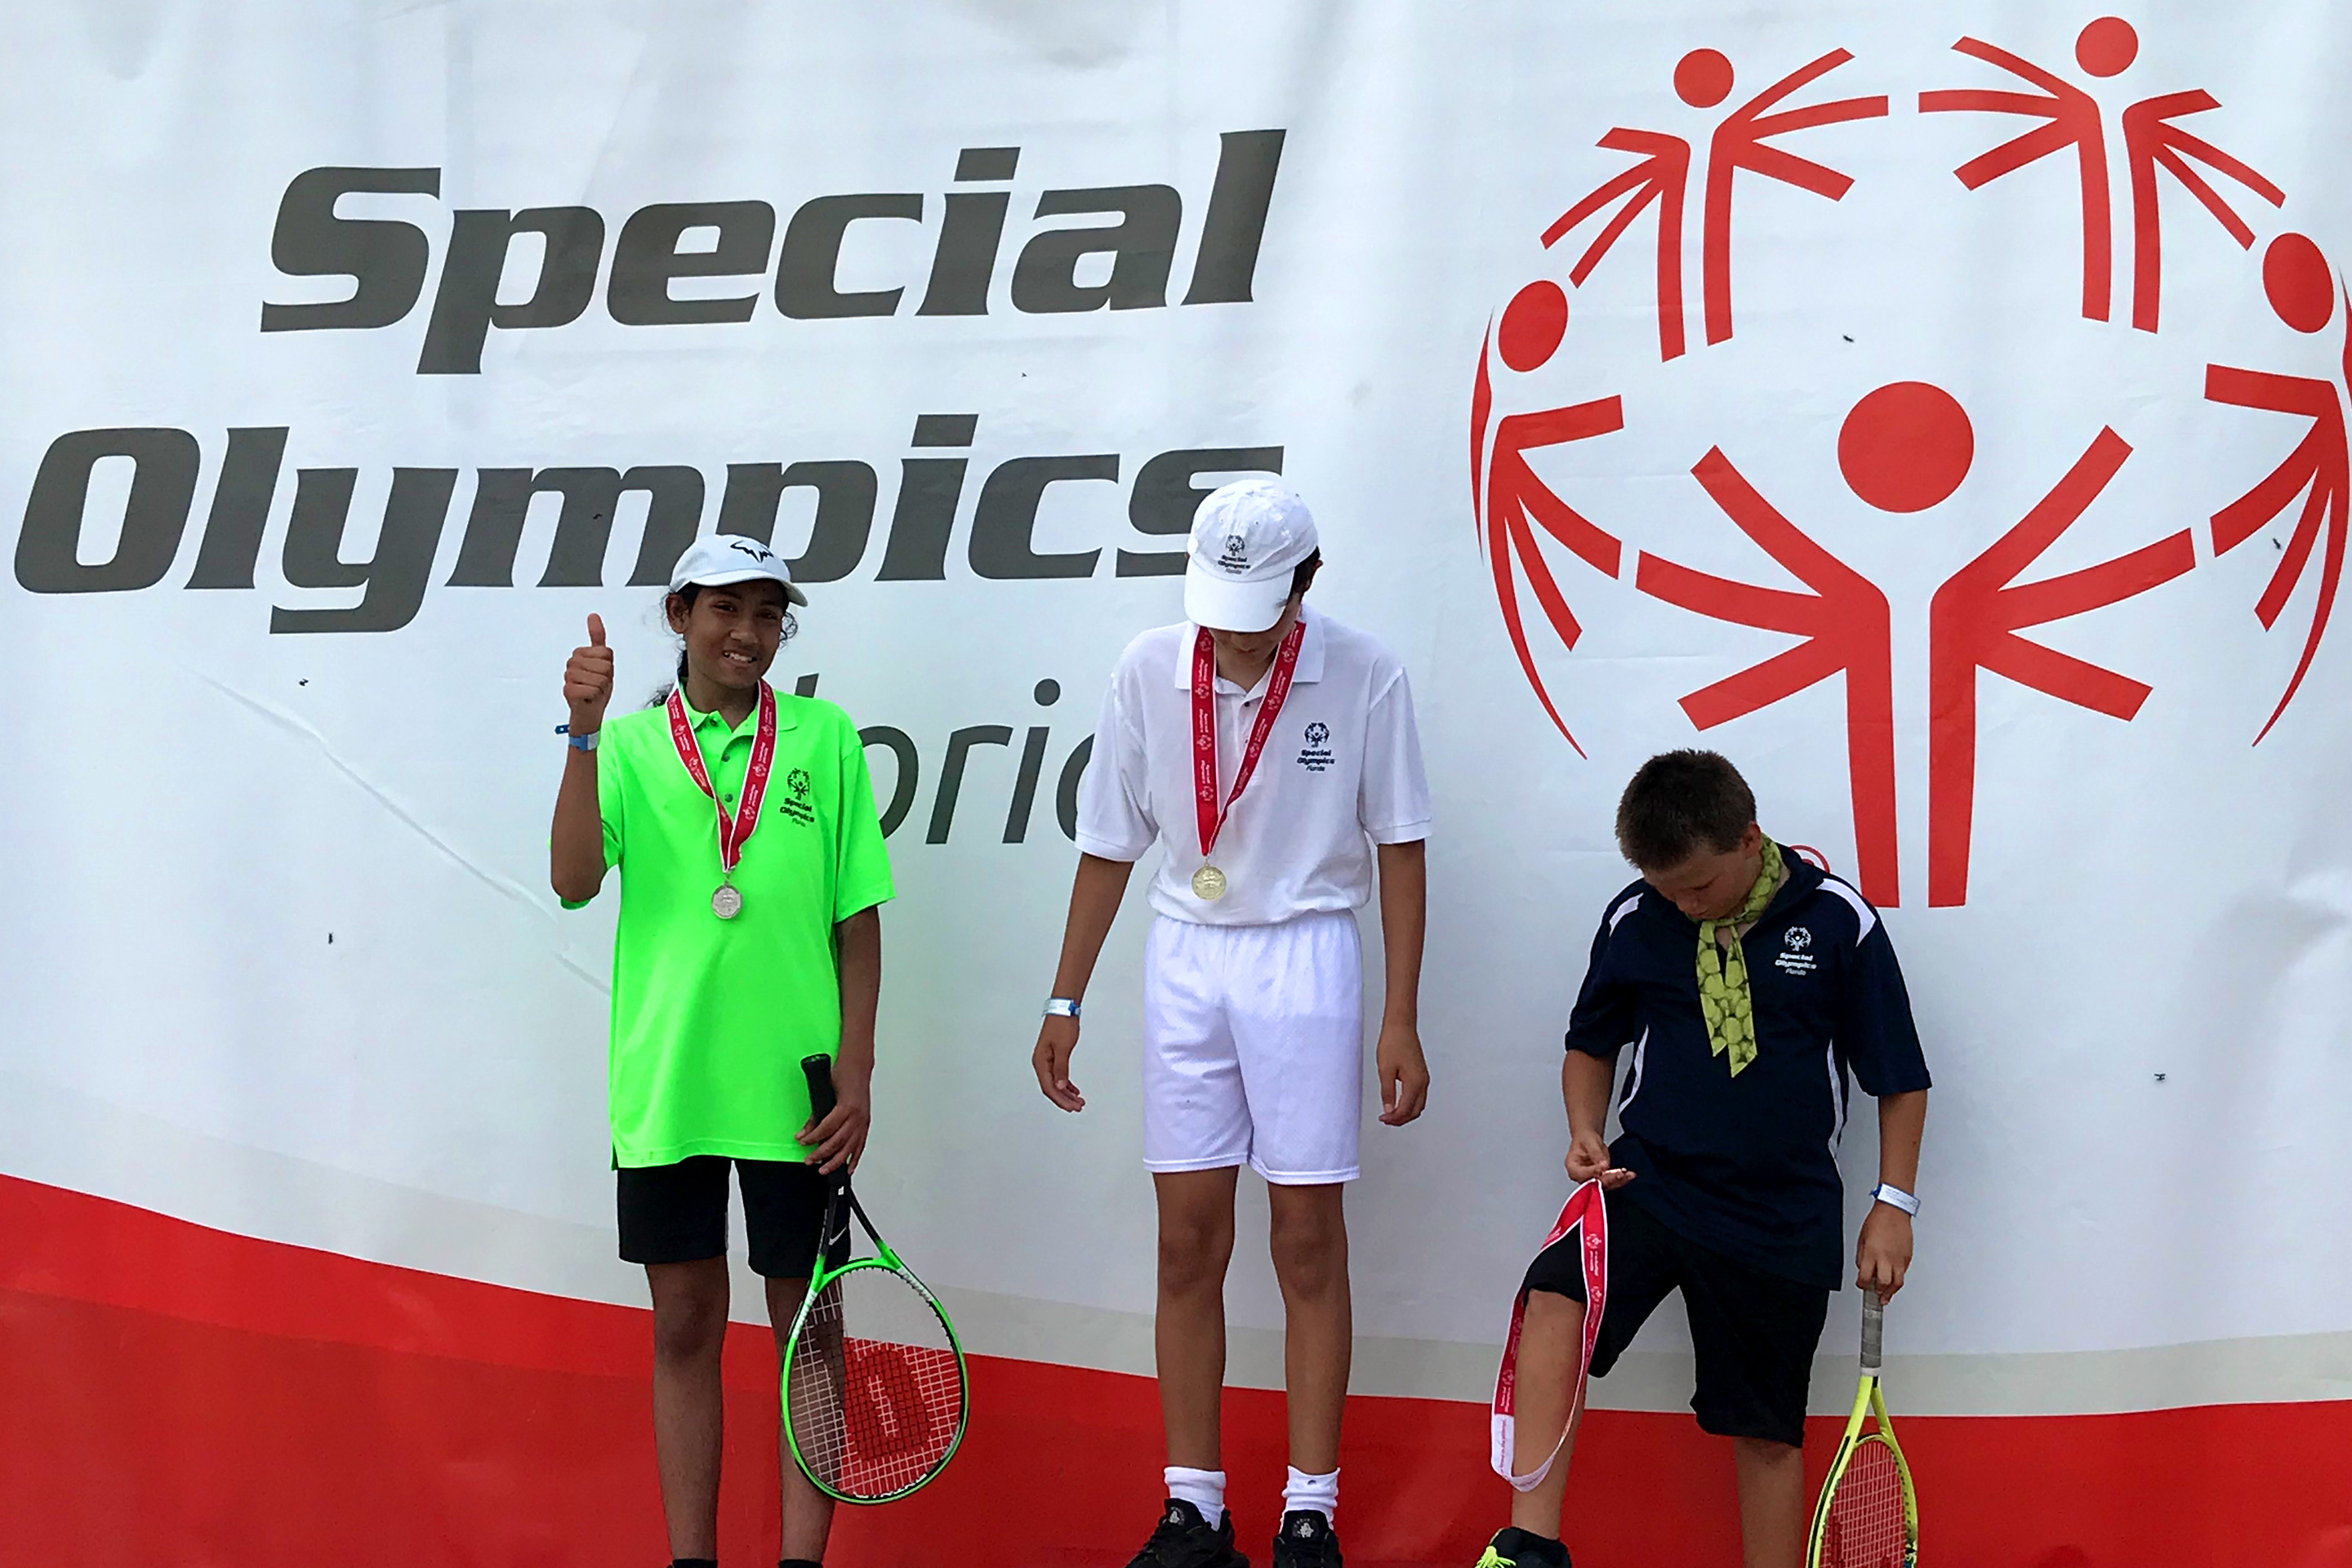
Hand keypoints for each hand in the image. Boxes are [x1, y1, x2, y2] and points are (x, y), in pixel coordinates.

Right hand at [564, 614, 614, 734]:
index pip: (605, 653)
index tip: (601, 674)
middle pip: (604, 665)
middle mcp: (572, 663)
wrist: (589, 712)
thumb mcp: (603, 661)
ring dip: (601, 688)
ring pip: (600, 678)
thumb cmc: (596, 688)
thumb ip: (598, 638)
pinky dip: (595, 696)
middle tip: (598, 685)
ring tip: (593, 691)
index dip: (609, 666)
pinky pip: (593, 689)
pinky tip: (588, 698)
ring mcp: (568, 677)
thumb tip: (593, 615)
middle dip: (606, 678)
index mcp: (580, 653)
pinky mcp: (568, 691)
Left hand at [799, 1059, 869, 1174]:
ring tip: (824, 1169)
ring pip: (849, 1148)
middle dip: (821, 1154)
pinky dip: (855, 1158)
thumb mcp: (825, 1093)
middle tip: (810, 1160)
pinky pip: (861, 1146)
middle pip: (837, 1142)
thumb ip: (816, 1115)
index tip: (803, 1142)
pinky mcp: (866, 1124)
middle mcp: (857, 1117)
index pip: (826, 1129)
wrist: (858, 1067)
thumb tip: (804, 1132)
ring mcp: (863, 1122)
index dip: (813, 1138)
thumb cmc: (843, 1075)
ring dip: (836, 1161)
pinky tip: (848, 1167)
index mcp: (846, 1107)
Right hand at [1033, 1014, 1083, 1111]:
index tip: (1071, 1107)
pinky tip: (1074, 1090)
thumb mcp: (1063, 1048)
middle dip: (1064, 1099)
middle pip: (1051, 1088)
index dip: (1060, 1100)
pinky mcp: (1054, 1057)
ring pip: (1056, 1083)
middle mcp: (1041, 1063)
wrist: (1064, 1008)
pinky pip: (1059, 1075)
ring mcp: (1047, 1060)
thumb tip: (1060, 1086)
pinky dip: (1067, 1084)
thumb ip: (1061, 1068)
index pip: (1048, 1087)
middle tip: (1078, 1107)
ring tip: (1079, 1101)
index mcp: (1040, 1062)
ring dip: (1066, 1093)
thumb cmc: (1062, 1024)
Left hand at [1375, 1020, 1429, 1125]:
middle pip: (1415, 1110)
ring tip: (1391, 1114)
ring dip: (1406, 1112)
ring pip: (1418, 1104)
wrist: (1401, 1025)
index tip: (1382, 1119)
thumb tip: (1388, 1109)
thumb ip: (1387, 1092)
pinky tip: (1398, 1103)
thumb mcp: (1385, 1070)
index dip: (1394, 1118)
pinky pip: (1418, 1095)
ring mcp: (1424, 1078)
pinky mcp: (1421, 1074)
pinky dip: (1409, 1104)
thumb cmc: (1393, 1043)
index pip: (1406, 1109)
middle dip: (1401, 1119)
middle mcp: (1423, 1082)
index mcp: (1415, 1082)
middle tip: (1386, 1120)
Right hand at [1565, 1130, 1634, 1189]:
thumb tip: (1603, 1165)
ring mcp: (1592, 1179)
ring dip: (1618, 1180)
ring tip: (1628, 1174)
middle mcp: (1581, 1176)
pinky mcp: (1602, 1180)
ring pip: (1605, 1184)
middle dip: (1609, 1178)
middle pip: (1594, 1182)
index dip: (1593, 1171)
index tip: (1603, 1167)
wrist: (1590, 1139)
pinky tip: (1629, 1175)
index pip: (1581, 1174)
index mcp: (1572, 1167)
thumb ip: (1596, 1154)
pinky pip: (1612, 1182)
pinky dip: (1622, 1179)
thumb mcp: (1590, 1142)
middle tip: (1620, 1173)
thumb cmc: (1586, 1139)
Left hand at [1856, 1203, 1912, 1300]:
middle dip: (1878, 1293)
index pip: (1864, 1277)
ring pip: (1897, 1283)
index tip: (1861, 1286)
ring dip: (1890, 1292)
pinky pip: (1903, 1273)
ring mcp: (1899, 1259)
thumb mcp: (1862, 1239)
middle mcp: (1886, 1258)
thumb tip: (1862, 1270)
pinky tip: (1893, 1280)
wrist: (1893, 1211)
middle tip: (1876, 1297)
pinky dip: (1898, 1279)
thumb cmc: (1877, 1221)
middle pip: (1883, 1284)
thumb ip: (1862, 1257)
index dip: (1861, 1285)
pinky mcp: (1908, 1257)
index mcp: (1872, 1253)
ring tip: (1885, 1297)